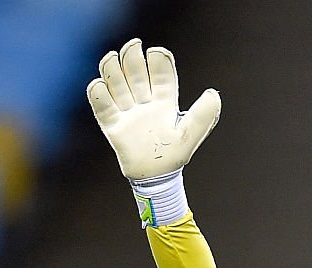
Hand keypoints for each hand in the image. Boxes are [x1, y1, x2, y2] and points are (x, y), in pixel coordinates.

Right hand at [87, 38, 220, 180]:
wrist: (155, 178)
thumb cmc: (175, 155)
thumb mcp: (191, 134)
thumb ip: (203, 115)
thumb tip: (213, 93)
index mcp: (165, 101)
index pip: (161, 74)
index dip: (159, 60)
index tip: (157, 52)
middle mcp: (145, 102)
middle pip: (136, 73)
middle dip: (133, 58)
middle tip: (133, 45)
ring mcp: (128, 112)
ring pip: (117, 84)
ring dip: (112, 69)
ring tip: (112, 58)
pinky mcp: (113, 125)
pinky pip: (102, 106)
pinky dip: (98, 94)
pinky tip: (99, 85)